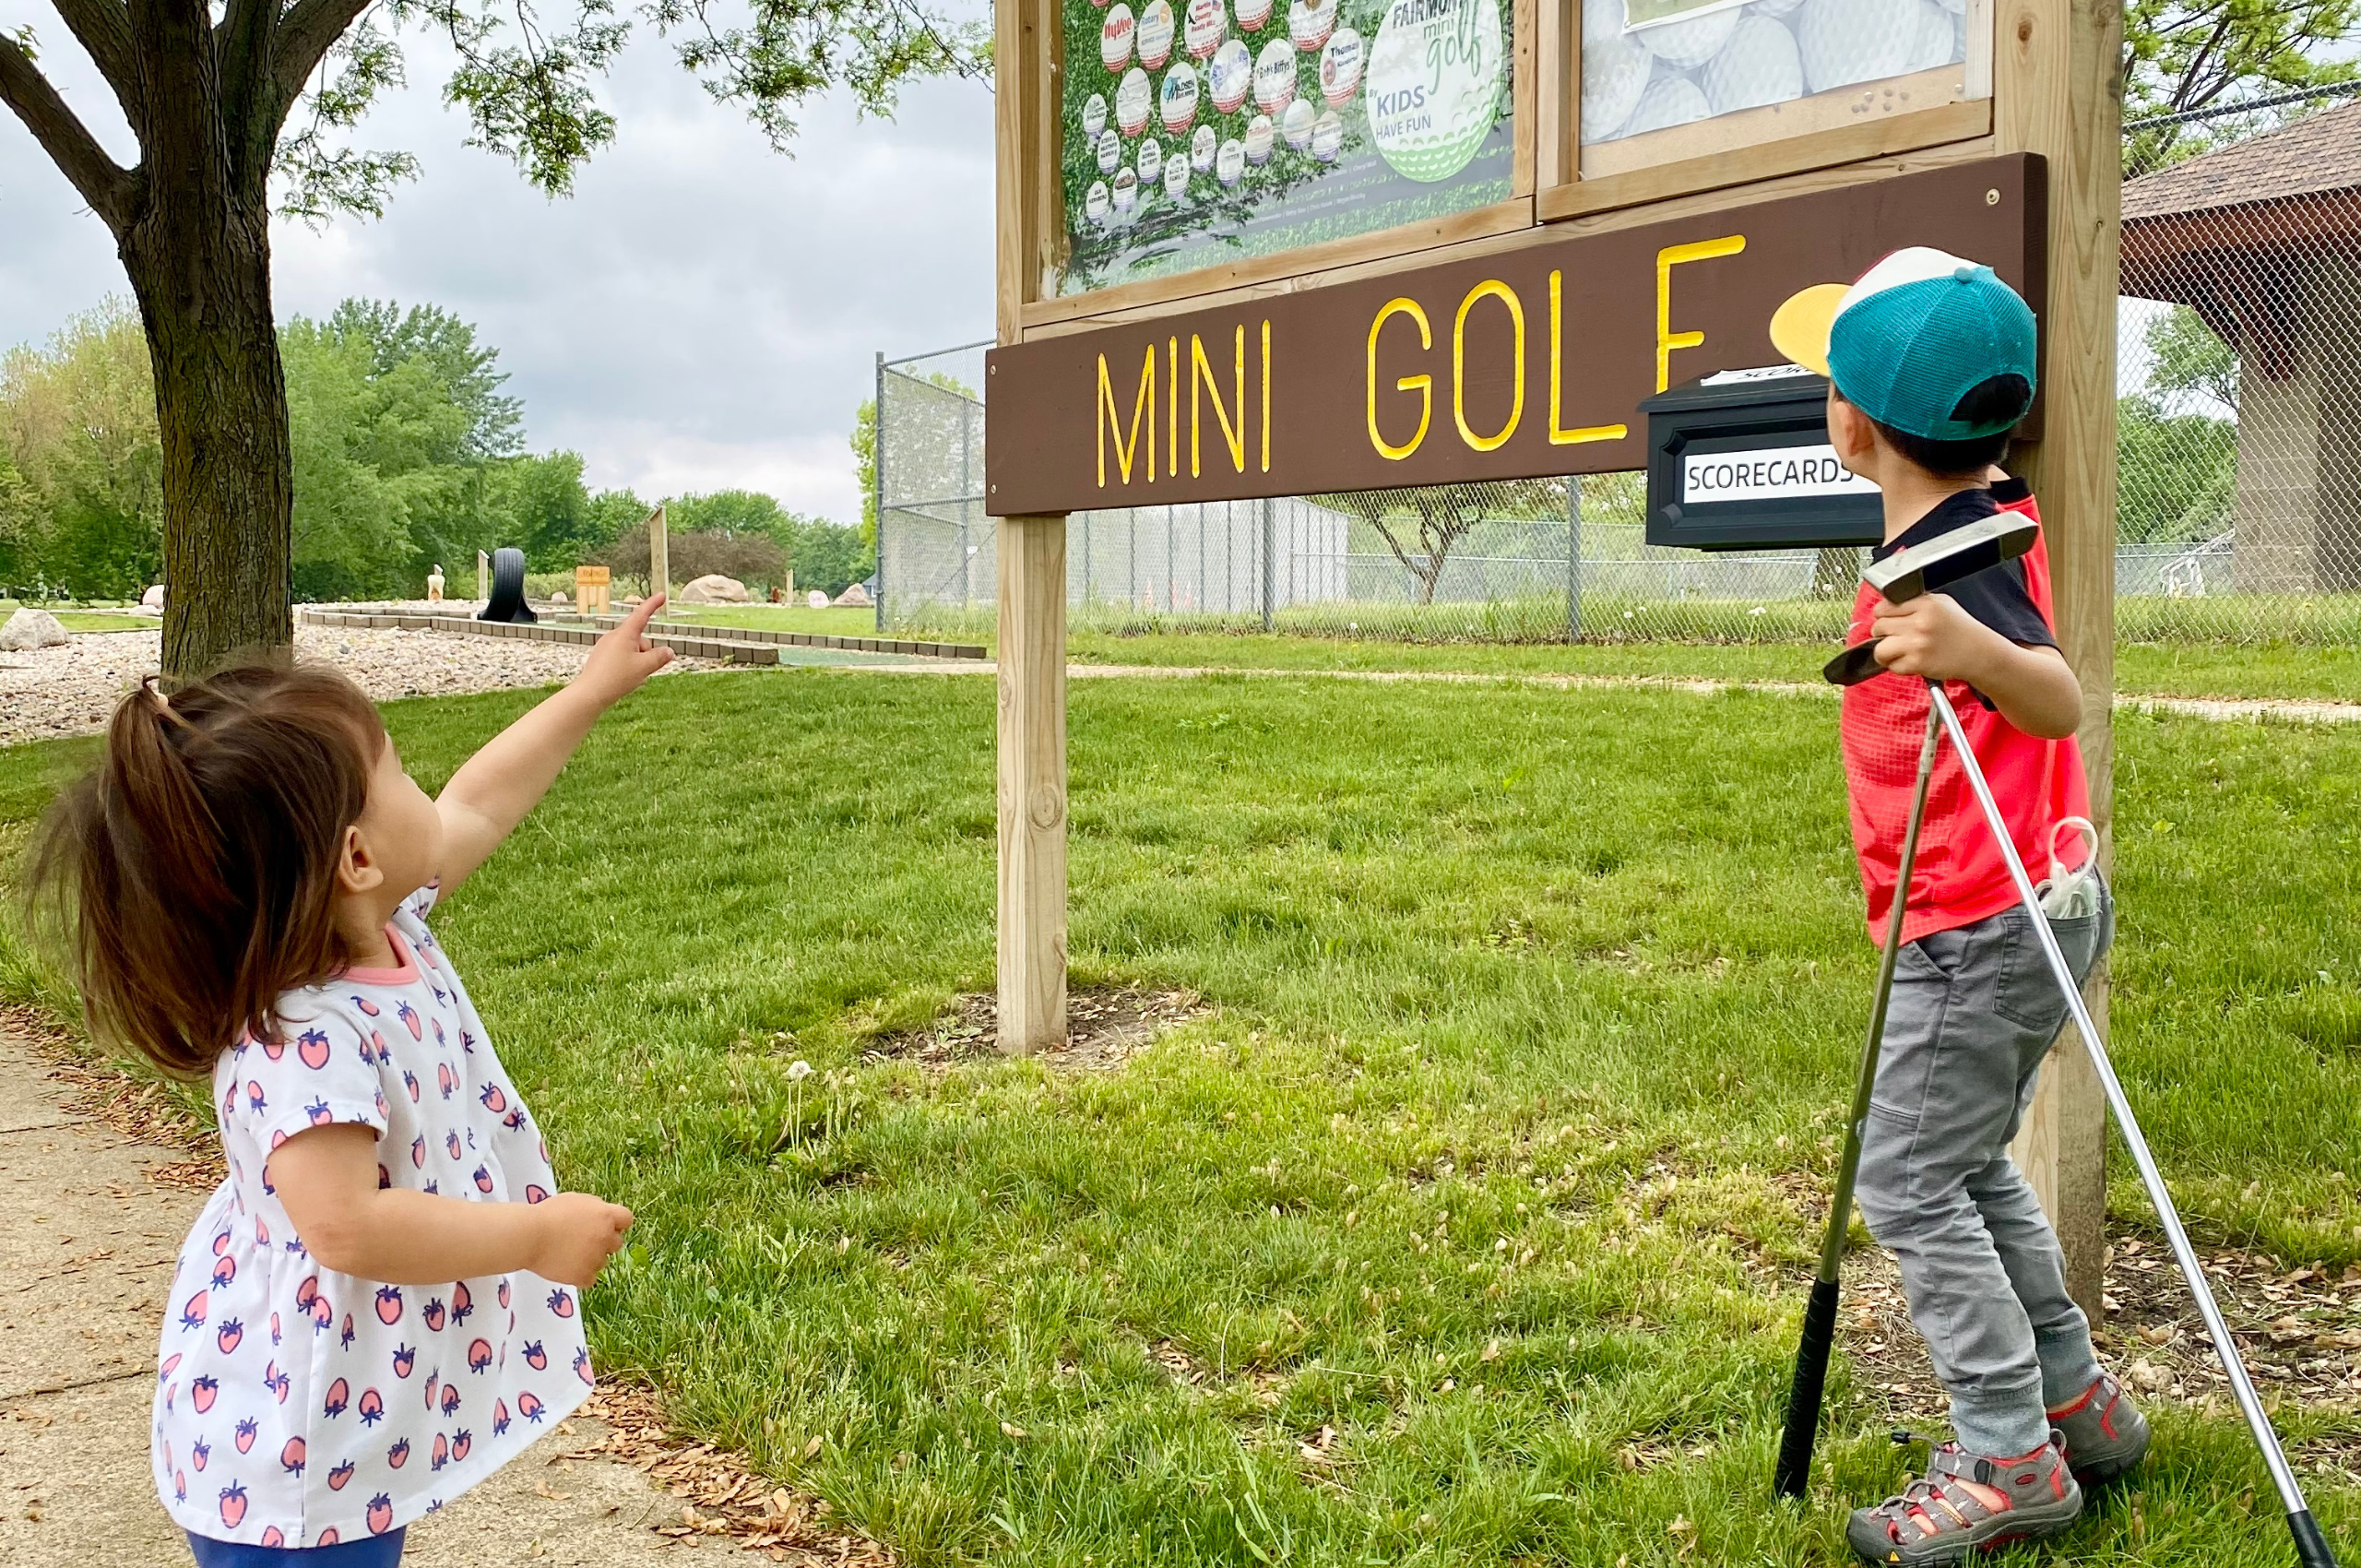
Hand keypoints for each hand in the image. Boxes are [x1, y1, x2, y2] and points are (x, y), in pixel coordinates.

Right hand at [529, 1192, 634, 1288]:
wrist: (530, 1235)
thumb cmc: (548, 1214)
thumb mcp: (576, 1200)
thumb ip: (595, 1207)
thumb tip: (603, 1216)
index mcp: (605, 1215)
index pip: (627, 1219)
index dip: (616, 1223)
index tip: (605, 1225)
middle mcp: (605, 1237)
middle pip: (617, 1243)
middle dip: (604, 1242)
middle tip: (584, 1241)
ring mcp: (595, 1258)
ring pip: (602, 1262)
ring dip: (591, 1259)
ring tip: (569, 1254)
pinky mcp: (583, 1276)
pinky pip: (590, 1279)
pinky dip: (580, 1276)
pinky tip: (567, 1268)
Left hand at [572, 595, 673, 707]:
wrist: (590, 694)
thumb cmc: (616, 678)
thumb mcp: (644, 667)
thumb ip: (660, 657)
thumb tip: (669, 651)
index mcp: (624, 634)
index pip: (642, 615)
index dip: (653, 604)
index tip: (661, 595)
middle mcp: (614, 637)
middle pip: (640, 640)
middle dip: (646, 653)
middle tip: (643, 670)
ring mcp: (606, 647)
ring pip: (632, 650)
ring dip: (638, 662)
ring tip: (631, 678)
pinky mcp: (602, 658)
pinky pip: (621, 658)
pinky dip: (628, 667)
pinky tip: (623, 680)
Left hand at [1869, 592, 1999, 684]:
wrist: (1980, 653)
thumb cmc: (1962, 630)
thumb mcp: (1942, 604)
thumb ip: (1915, 602)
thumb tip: (1887, 607)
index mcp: (1925, 604)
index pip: (1883, 607)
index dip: (1883, 616)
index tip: (1888, 621)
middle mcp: (1920, 622)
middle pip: (1878, 627)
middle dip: (1883, 634)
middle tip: (1896, 637)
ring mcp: (1917, 644)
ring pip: (1880, 649)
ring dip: (1886, 652)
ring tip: (1899, 651)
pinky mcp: (1917, 663)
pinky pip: (1893, 666)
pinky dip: (1899, 667)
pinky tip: (1912, 661)